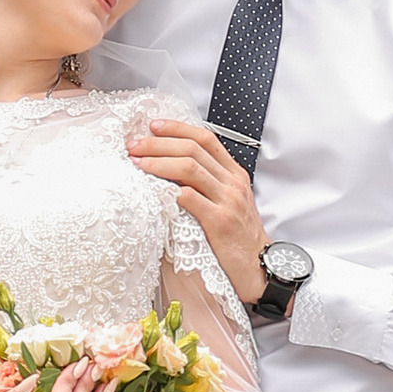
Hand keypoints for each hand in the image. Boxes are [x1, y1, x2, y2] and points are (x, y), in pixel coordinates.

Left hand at [126, 116, 266, 305]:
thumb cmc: (238, 236)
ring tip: (137, 164)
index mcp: (234, 173)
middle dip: (158, 144)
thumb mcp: (229, 200)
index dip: (177, 128)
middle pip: (193, 149)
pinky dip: (171, 191)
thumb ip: (209, 182)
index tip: (153, 126)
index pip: (205, 138)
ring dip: (158, 163)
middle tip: (135, 146)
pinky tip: (153, 190)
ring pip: (190, 168)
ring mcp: (227, 200)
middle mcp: (232, 182)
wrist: (257, 265)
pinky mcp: (220, 222)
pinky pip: (191, 199)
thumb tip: (174, 166)